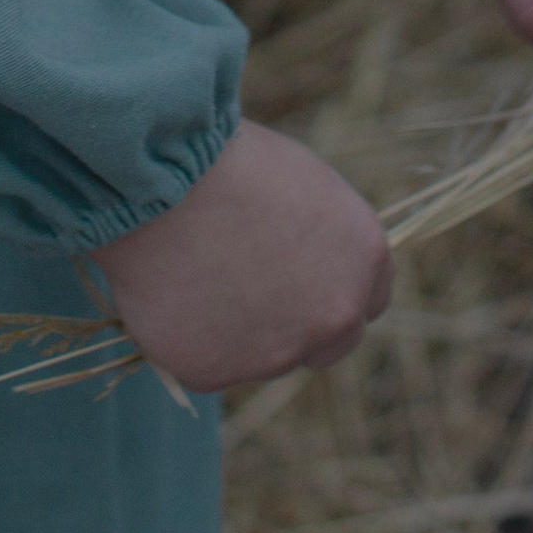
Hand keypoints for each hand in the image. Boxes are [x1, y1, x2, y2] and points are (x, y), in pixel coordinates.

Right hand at [95, 119, 391, 393]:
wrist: (165, 178)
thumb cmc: (230, 159)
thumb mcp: (302, 184)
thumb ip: (321, 239)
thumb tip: (306, 261)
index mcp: (365, 258)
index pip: (367, 300)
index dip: (330, 291)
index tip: (302, 282)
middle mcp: (336, 316)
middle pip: (327, 343)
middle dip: (295, 326)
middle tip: (247, 290)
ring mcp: (279, 354)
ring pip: (260, 355)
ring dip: (235, 330)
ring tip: (192, 268)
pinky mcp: (216, 373)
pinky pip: (202, 361)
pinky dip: (184, 336)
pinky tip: (167, 289)